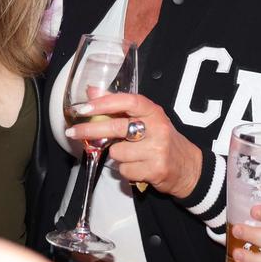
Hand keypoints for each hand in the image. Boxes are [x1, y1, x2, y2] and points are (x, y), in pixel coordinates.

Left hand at [63, 92, 203, 198]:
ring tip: (131, 155)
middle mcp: (157, 128)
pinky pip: (124, 170)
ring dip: (117, 156)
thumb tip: (91, 91)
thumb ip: (118, 106)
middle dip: (90, 131)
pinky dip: (126, 170)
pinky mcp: (155, 170)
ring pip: (117, 153)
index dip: (104, 102)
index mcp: (153, 111)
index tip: (84, 107)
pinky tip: (138, 166)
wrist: (188, 167)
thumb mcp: (145, 119)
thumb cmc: (160, 139)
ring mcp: (157, 150)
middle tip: (72, 132)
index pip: (128, 101)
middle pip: (116, 127)